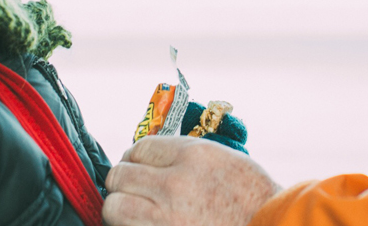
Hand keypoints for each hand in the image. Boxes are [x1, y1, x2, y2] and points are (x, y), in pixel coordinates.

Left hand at [103, 135, 281, 225]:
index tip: (139, 165)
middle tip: (133, 188)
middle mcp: (174, 184)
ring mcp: (164, 218)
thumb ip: (187, 155)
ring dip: (121, 208)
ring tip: (134, 210)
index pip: (140, 148)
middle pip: (120, 175)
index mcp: (193, 156)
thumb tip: (152, 156)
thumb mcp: (225, 159)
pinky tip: (146, 224)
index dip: (136, 157)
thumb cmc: (253, 196)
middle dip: (124, 181)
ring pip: (114, 207)